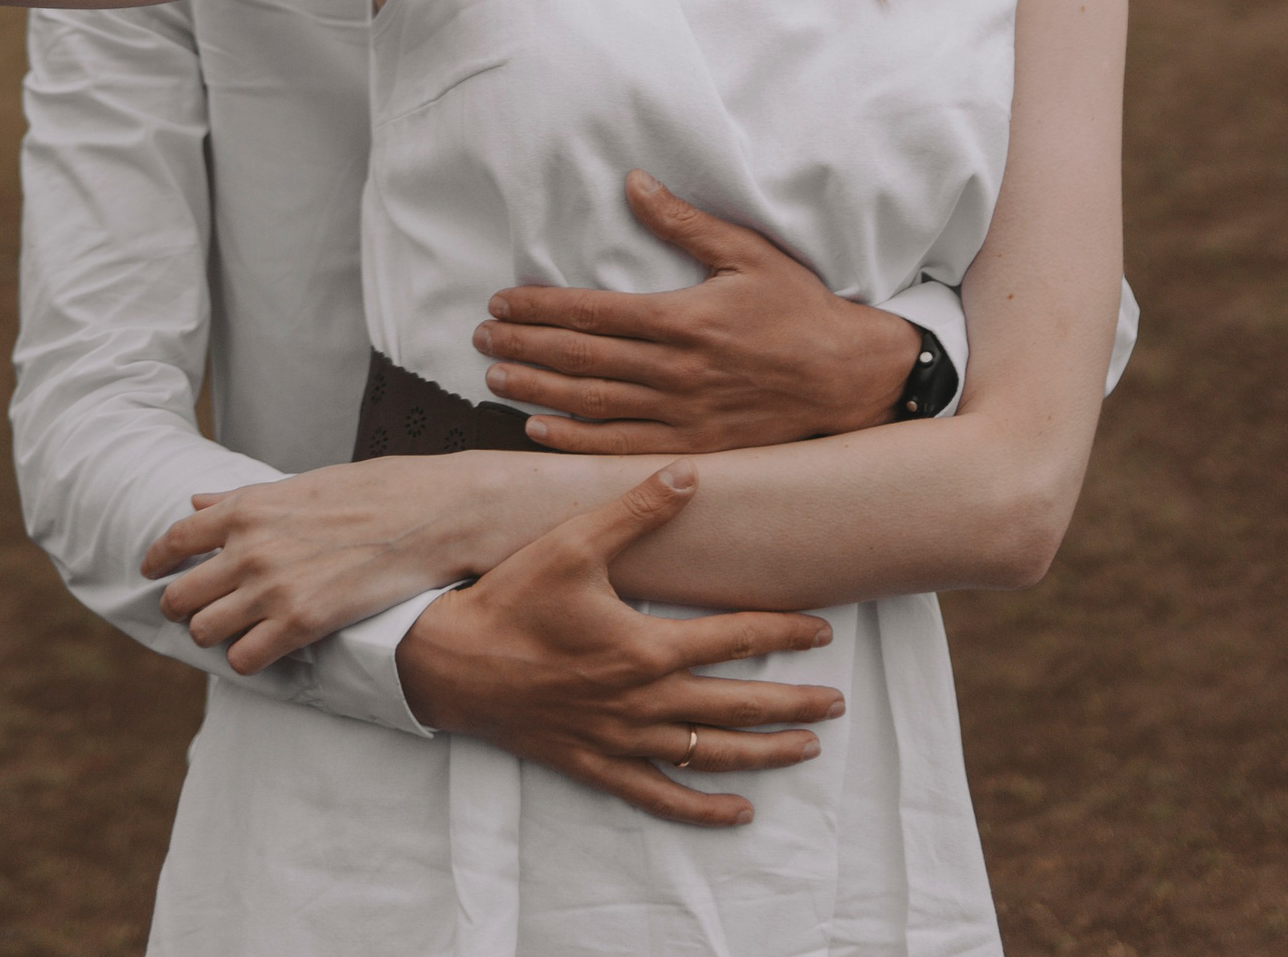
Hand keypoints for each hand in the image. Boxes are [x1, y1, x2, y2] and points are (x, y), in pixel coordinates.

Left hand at [142, 453, 498, 673]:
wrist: (427, 514)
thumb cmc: (372, 492)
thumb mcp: (302, 484)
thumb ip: (244, 500)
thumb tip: (196, 502)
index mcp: (249, 507)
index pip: (177, 538)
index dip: (157, 561)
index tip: (150, 573)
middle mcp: (249, 548)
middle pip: (181, 595)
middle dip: (184, 606)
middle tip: (201, 611)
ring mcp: (271, 588)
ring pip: (205, 632)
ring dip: (216, 636)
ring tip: (237, 632)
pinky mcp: (300, 624)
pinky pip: (244, 660)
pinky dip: (249, 659)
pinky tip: (266, 649)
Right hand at [398, 463, 840, 827]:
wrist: (451, 663)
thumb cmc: (512, 598)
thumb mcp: (574, 543)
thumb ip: (636, 510)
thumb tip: (689, 472)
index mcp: (644, 647)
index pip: (733, 639)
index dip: (783, 632)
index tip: (822, 630)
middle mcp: (643, 701)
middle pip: (736, 705)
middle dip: (792, 702)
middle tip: (836, 699)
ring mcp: (622, 740)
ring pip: (709, 754)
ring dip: (763, 753)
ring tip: (806, 749)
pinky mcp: (597, 765)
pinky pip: (661, 796)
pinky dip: (703, 809)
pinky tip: (738, 813)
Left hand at [472, 171, 919, 451]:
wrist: (849, 378)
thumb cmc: (798, 309)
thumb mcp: (746, 253)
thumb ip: (683, 223)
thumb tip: (634, 183)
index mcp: (683, 320)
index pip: (593, 313)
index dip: (541, 307)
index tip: (502, 301)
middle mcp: (676, 370)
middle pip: (582, 358)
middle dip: (526, 344)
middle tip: (480, 336)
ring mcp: (684, 415)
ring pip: (594, 404)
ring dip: (539, 389)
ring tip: (495, 377)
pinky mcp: (695, 447)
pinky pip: (622, 447)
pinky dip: (577, 441)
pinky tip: (540, 429)